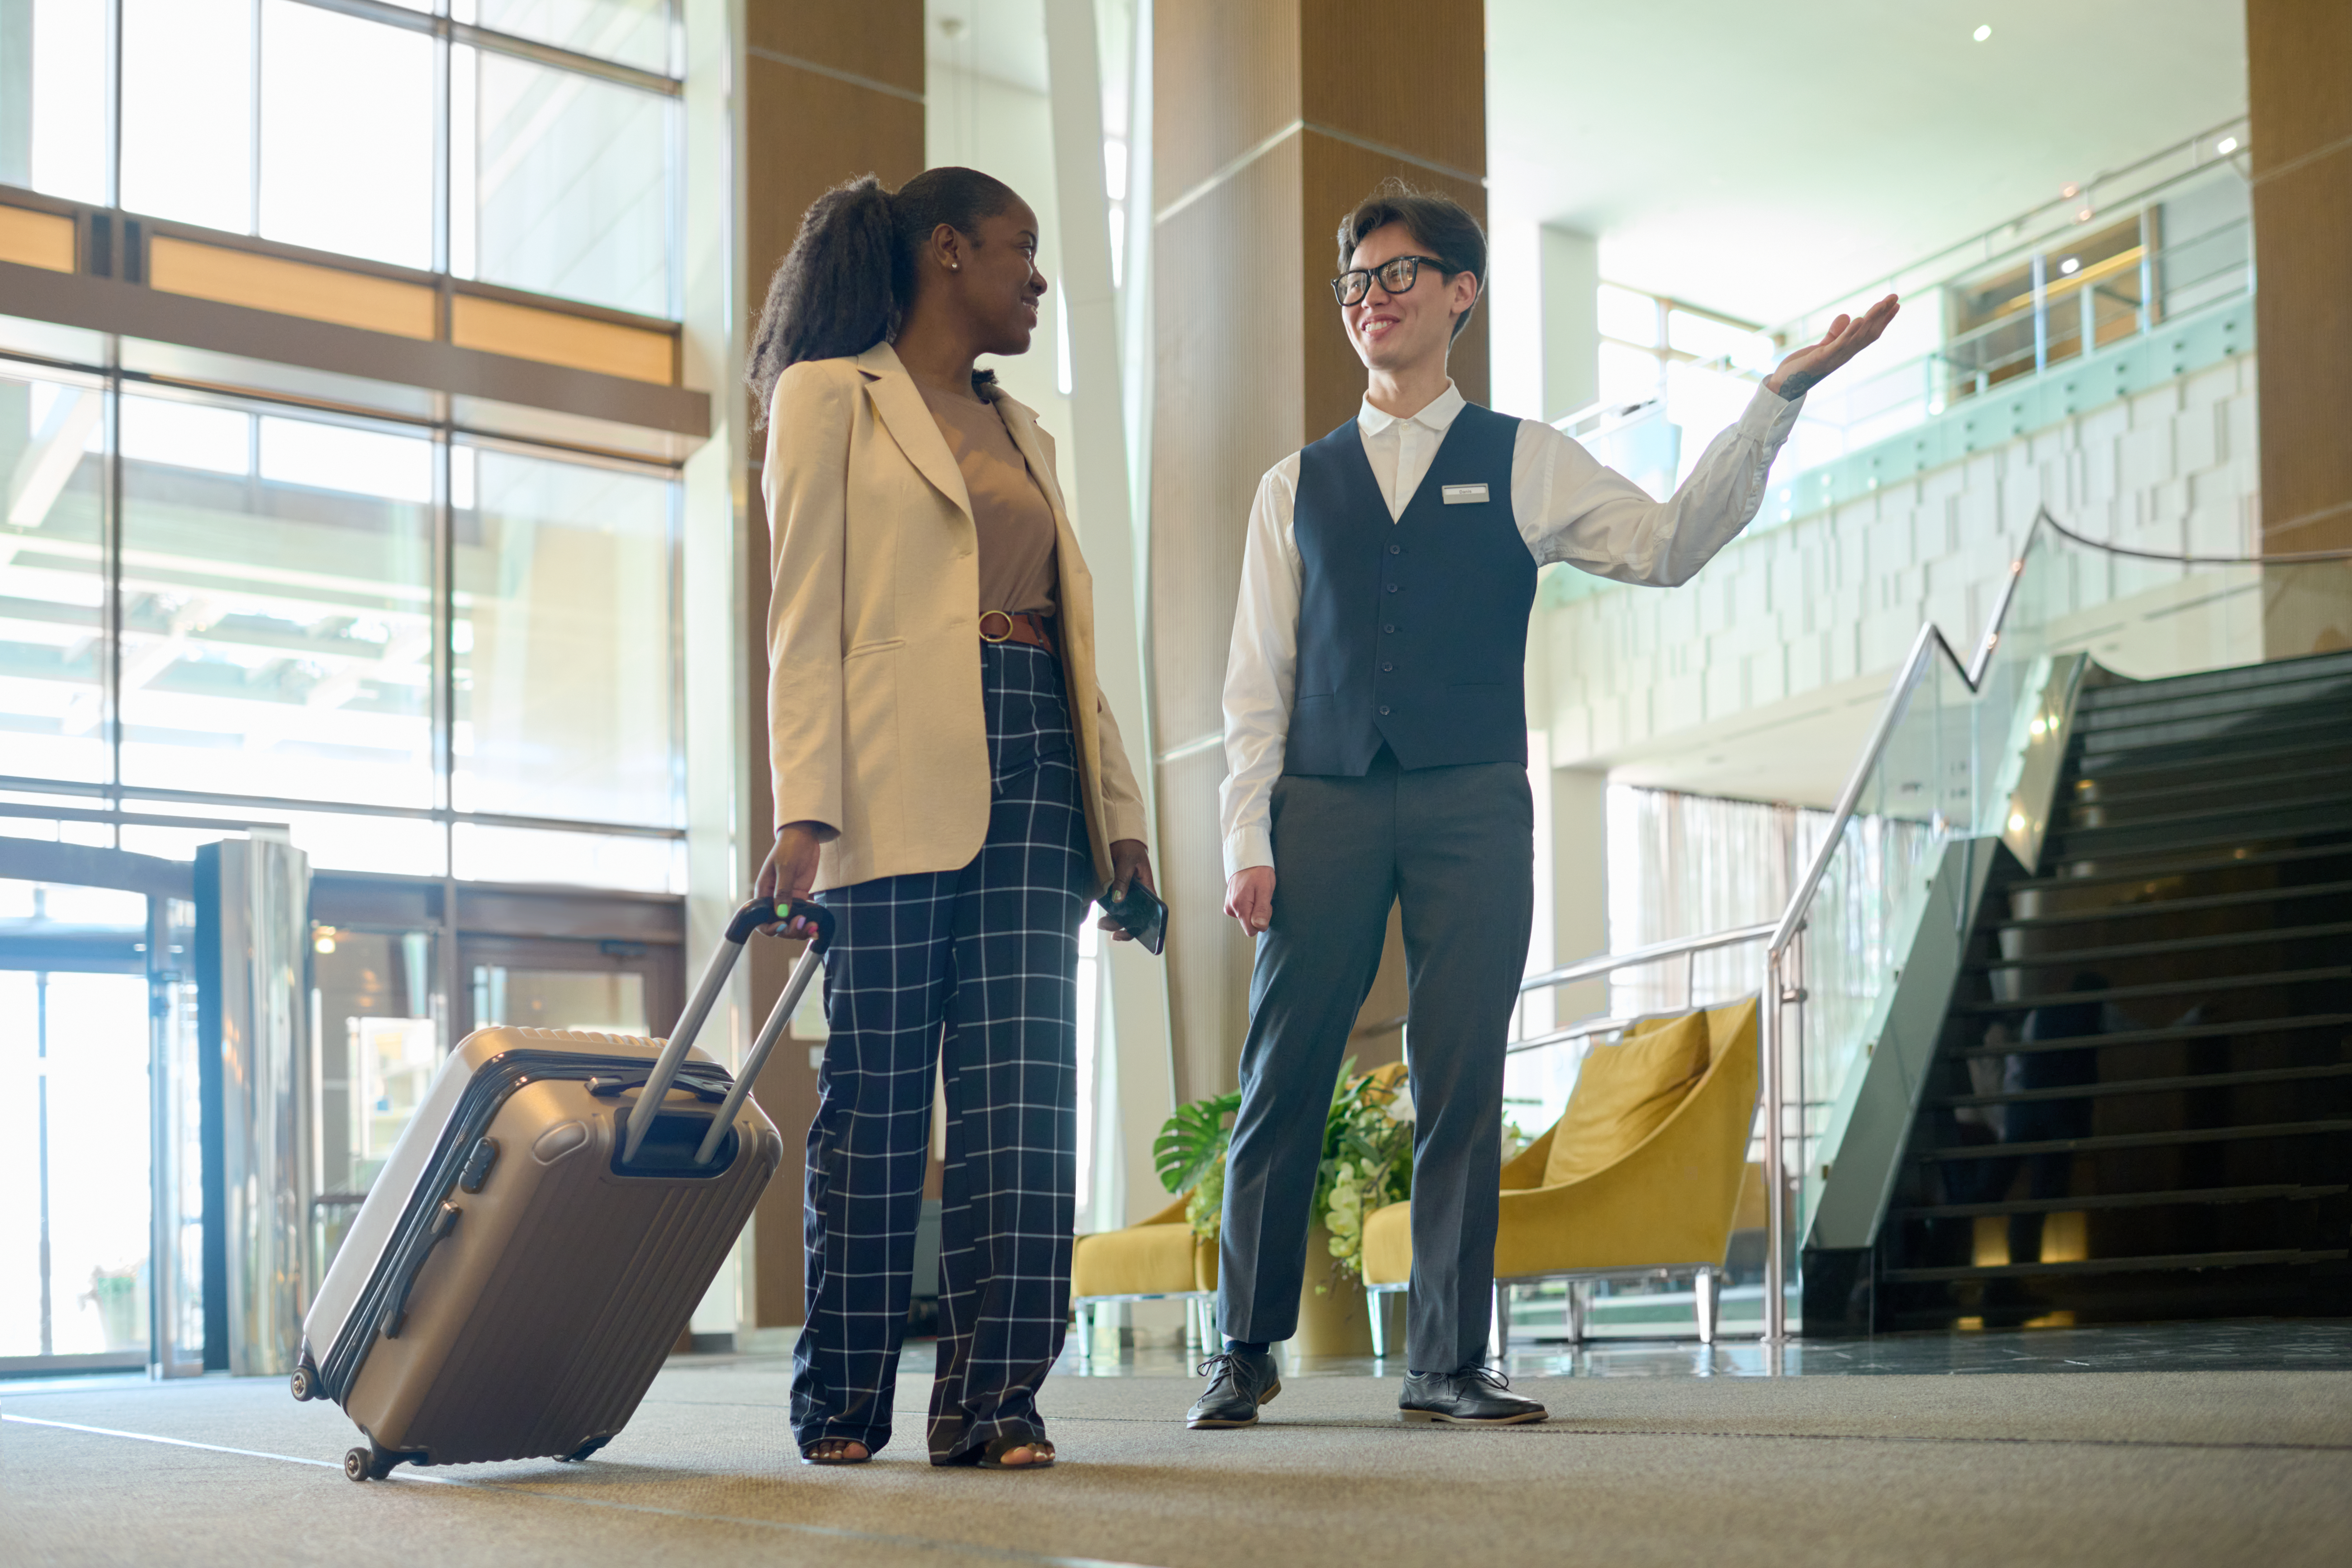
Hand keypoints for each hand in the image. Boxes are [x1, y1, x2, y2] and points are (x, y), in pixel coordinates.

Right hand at [755, 823, 825, 939]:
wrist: (804, 835)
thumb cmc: (789, 847)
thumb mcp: (785, 867)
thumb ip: (783, 891)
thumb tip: (781, 913)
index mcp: (763, 892)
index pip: (760, 918)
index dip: (770, 927)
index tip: (783, 925)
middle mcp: (773, 899)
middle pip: (778, 924)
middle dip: (790, 929)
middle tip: (804, 924)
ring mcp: (788, 899)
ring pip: (791, 923)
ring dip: (801, 929)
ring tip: (813, 928)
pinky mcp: (801, 897)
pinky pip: (803, 916)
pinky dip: (809, 924)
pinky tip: (817, 929)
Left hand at [1097, 838, 1156, 941]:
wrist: (1119, 839)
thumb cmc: (1129, 849)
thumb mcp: (1127, 861)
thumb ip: (1122, 879)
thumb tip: (1117, 899)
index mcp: (1148, 891)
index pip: (1150, 915)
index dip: (1144, 928)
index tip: (1134, 934)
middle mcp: (1138, 897)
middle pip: (1133, 919)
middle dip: (1121, 927)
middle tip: (1107, 928)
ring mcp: (1125, 895)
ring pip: (1121, 915)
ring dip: (1111, 922)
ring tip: (1100, 924)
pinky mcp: (1114, 892)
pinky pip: (1111, 907)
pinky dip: (1106, 912)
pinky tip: (1099, 916)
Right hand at [1223, 866, 1273, 934]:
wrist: (1247, 858)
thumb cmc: (1258, 872)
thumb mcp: (1265, 889)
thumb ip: (1262, 910)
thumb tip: (1259, 926)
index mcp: (1239, 906)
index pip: (1251, 930)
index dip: (1262, 921)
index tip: (1265, 906)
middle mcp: (1231, 908)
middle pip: (1249, 924)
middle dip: (1259, 915)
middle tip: (1262, 897)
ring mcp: (1229, 906)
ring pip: (1246, 919)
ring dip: (1254, 909)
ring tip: (1256, 893)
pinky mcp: (1229, 904)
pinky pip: (1242, 912)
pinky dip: (1249, 906)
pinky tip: (1250, 894)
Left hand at [1764, 294, 1899, 400]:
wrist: (1784, 385)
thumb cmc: (1804, 367)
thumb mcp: (1822, 346)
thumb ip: (1835, 333)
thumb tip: (1848, 316)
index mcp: (1846, 351)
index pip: (1869, 333)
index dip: (1883, 319)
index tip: (1895, 304)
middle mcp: (1844, 355)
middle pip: (1868, 333)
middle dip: (1882, 315)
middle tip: (1895, 297)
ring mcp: (1835, 357)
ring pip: (1858, 337)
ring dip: (1871, 319)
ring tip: (1882, 303)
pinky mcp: (1822, 358)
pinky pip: (1839, 344)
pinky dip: (1849, 332)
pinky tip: (1859, 319)